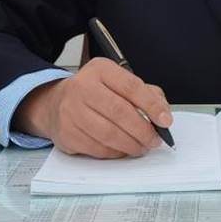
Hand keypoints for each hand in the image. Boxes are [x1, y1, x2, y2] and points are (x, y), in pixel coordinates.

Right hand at [13, 58, 172, 157]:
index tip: (165, 121)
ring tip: (141, 147)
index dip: (152, 106)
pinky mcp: (66, 133)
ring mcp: (71, 111)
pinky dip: (115, 152)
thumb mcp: (118, 82)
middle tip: (154, 140)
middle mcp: (82, 87)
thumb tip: (163, 114)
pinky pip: (98, 148)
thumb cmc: (95, 93)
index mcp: (100, 69)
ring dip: (131, 145)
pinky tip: (122, 149)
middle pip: (120, 112)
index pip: (131, 86)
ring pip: (109, 134)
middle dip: (143, 130)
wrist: (55, 103)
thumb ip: (146, 93)